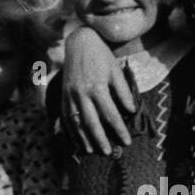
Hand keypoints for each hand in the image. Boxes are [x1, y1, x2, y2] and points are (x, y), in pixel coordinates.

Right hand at [63, 27, 135, 154]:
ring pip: (77, 122)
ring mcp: (70, 95)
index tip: (126, 141)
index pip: (110, 114)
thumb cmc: (101, 56)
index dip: (119, 129)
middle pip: (92, 123)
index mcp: (97, 87)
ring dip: (85, 139)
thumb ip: (123, 91)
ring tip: (93, 150)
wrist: (79, 42)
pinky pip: (66, 116)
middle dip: (101, 139)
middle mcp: (82, 93)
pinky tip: (77, 140)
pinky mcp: (64, 95)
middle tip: (109, 152)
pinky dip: (71, 130)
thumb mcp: (116, 70)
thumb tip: (131, 110)